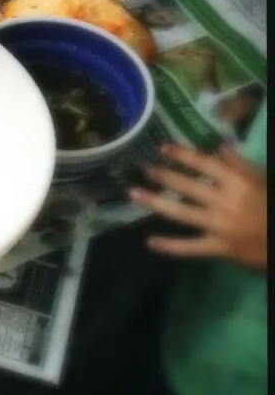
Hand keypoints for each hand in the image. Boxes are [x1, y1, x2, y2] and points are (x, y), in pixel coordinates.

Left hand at [131, 142, 267, 270]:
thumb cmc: (273, 206)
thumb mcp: (263, 181)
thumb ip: (241, 164)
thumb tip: (219, 146)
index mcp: (238, 183)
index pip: (205, 164)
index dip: (183, 155)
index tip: (163, 147)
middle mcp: (225, 202)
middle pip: (188, 187)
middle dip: (164, 176)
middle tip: (144, 168)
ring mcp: (220, 227)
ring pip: (182, 213)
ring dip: (156, 202)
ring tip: (134, 194)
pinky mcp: (220, 248)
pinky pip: (191, 248)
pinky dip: (170, 246)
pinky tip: (150, 242)